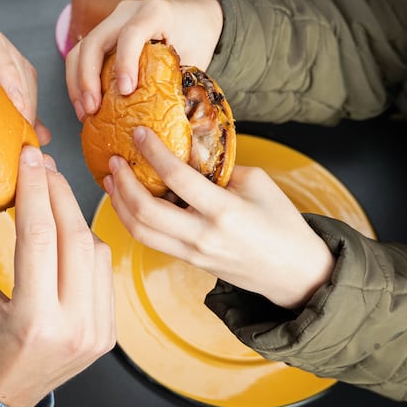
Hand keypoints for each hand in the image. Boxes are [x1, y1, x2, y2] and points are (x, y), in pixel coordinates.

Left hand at [0, 1, 50, 143]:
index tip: (17, 108)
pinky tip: (29, 134)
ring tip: (24, 139)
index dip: (6, 73)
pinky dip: (22, 108)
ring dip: (26, 105)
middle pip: (9, 56)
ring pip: (19, 70)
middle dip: (22, 96)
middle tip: (23, 135)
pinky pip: (16, 82)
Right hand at [0, 146, 114, 406]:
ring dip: (72, 215)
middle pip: (74, 238)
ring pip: (95, 250)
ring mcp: (96, 333)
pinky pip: (102, 271)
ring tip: (48, 191)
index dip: (34, 188)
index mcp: (32, 321)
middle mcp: (73, 328)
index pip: (40, 236)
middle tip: (40, 163)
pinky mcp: (106, 333)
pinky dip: (84, 242)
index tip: (29, 155)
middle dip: (57, 192)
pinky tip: (64, 226)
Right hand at [65, 0, 222, 120]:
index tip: (125, 91)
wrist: (194, 16)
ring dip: (77, 83)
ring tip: (84, 113)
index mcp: (155, 12)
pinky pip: (82, 56)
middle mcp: (127, 12)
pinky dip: (79, 82)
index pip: (132, 33)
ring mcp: (111, 22)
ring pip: (80, 49)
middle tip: (92, 110)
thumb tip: (162, 118)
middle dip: (88, 78)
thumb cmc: (197, 38)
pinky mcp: (103, 34)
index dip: (125, 62)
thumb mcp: (196, 57)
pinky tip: (85, 105)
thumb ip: (178, 80)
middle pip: (94, 41)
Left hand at [103, 126, 334, 309]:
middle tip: (114, 160)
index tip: (139, 133)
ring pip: (140, 232)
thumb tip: (187, 151)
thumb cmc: (281, 224)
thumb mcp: (258, 184)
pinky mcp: (188, 261)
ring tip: (111, 180)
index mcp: (224, 211)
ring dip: (119, 204)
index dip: (153, 152)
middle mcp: (202, 235)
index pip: (177, 177)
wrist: (294, 273)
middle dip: (123, 183)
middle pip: (145, 211)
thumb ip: (220, 168)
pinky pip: (150, 240)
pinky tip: (127, 202)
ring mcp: (192, 252)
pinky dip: (133, 220)